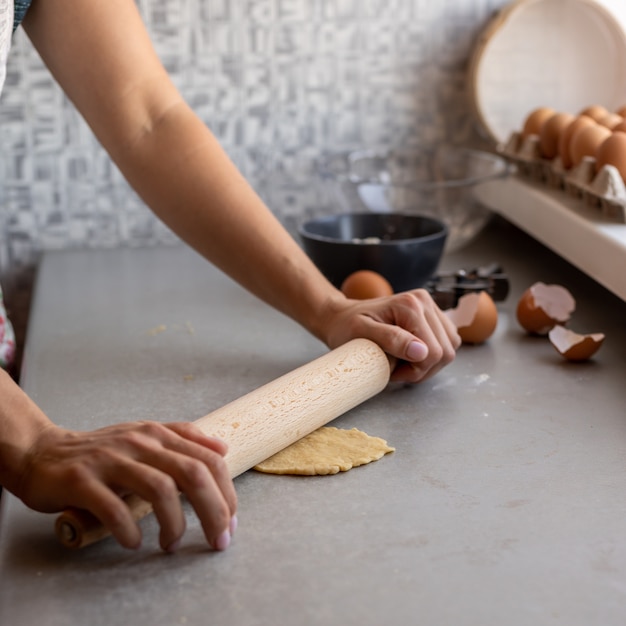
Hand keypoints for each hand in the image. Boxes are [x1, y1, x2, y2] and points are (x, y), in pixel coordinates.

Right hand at [15, 421, 236, 551]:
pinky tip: (134, 542)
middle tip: (218, 540)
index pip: (209, 459)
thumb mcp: (146, 438)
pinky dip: (130, 530)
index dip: (227, 493)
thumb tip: (223, 449)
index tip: (230, 522)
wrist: (43, 453)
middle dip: (214, 510)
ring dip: (174, 524)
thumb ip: (184, 440)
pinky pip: (114, 508)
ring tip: (170, 544)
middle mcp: (140, 442)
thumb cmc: (103, 452)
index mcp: (159, 434)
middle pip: (193, 473)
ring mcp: (111, 459)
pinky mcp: (82, 479)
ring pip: (160, 489)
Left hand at [319, 289, 460, 383]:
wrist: (341, 317)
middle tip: (396, 370)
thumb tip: (422, 352)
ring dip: (428, 363)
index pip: (434, 352)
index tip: (392, 372)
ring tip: (402, 362)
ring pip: (449, 348)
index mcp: (410, 305)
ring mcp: (430, 306)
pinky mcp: (432, 314)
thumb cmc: (347, 327)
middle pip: (446, 351)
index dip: (416, 371)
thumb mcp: (362, 335)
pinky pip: (446, 342)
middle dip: (422, 369)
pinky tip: (410, 355)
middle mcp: (424, 301)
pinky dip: (431, 355)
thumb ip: (392, 340)